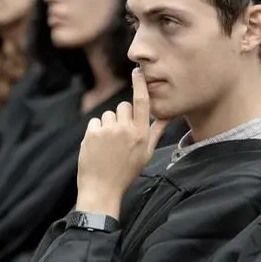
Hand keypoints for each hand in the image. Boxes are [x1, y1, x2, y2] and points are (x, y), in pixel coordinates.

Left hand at [76, 68, 167, 217]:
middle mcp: (126, 130)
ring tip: (108, 144)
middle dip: (121, 117)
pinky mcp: (92, 134)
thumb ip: (156, 131)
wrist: (102, 189)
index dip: (140, 85)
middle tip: (120, 136)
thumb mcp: (147, 153)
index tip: (137, 72)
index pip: (142, 102)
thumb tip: (168, 115)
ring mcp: (108, 131)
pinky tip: (98, 146)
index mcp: (141, 134)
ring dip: (108, 125)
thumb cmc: (126, 172)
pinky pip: (95, 122)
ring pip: (108, 114)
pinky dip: (96, 131)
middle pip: (123, 106)